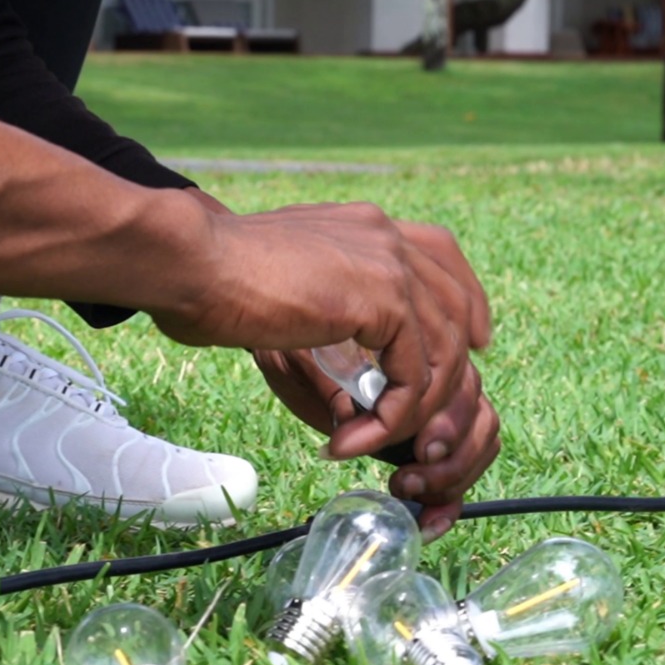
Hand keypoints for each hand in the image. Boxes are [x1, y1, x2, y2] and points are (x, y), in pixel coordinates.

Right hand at [150, 201, 467, 462]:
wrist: (196, 265)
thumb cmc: (212, 275)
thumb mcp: (283, 279)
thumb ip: (322, 297)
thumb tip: (334, 341)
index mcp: (363, 224)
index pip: (440, 253)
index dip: (464, 302)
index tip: (467, 345)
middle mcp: (385, 235)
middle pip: (458, 303)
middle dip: (452, 370)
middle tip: (424, 420)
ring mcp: (390, 264)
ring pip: (442, 352)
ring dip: (411, 411)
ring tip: (363, 441)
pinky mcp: (384, 301)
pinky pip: (413, 376)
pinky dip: (389, 419)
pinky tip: (349, 438)